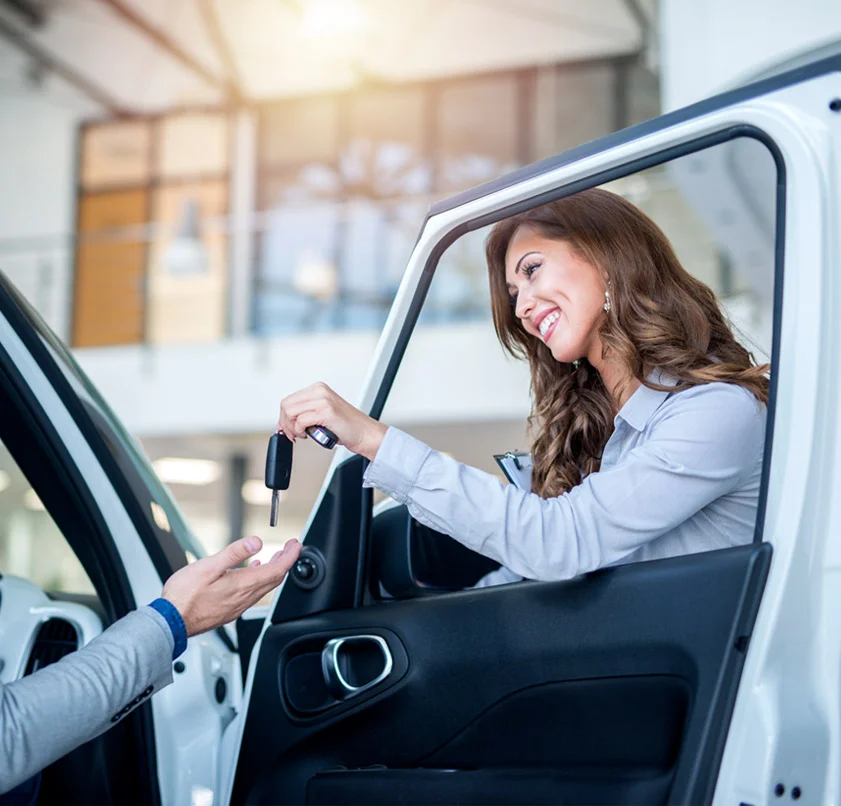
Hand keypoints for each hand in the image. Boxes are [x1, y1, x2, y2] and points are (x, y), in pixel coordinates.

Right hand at [161, 536, 300, 635]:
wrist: (170, 622)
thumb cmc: (184, 596)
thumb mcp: (208, 566)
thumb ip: (234, 553)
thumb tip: (256, 542)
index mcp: (243, 585)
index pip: (277, 570)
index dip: (290, 556)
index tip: (296, 545)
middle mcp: (244, 598)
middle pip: (274, 579)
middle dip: (285, 561)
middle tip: (289, 548)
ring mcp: (237, 606)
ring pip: (264, 588)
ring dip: (273, 571)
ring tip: (275, 557)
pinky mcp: (229, 611)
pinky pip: (252, 594)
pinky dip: (258, 581)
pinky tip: (251, 573)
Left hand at [278, 382, 387, 460]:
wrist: (365, 434)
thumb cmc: (346, 426)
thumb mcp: (322, 413)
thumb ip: (305, 412)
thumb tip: (284, 421)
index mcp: (318, 389)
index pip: (289, 400)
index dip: (283, 417)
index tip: (286, 428)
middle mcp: (320, 391)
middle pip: (286, 405)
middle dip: (285, 423)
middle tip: (292, 434)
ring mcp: (323, 400)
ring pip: (291, 412)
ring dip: (292, 428)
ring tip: (302, 434)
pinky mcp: (326, 411)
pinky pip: (301, 421)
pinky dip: (300, 431)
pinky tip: (309, 435)